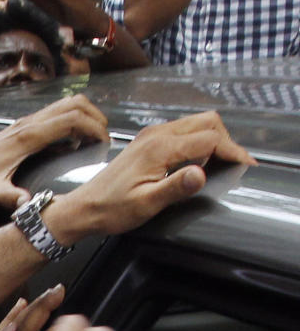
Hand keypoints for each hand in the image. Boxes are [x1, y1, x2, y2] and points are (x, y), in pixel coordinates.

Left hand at [0, 98, 108, 207]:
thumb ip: (12, 198)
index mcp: (27, 137)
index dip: (92, 127)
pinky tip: (72, 142)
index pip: (70, 119)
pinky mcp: (23, 127)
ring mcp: (26, 123)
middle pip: (73, 104)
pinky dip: (71, 120)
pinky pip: (55, 114)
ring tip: (95, 136)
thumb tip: (28, 206)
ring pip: (65, 104)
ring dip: (85, 115)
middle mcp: (28, 124)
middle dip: (95, 117)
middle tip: (105, 137)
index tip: (104, 143)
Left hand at [51, 112, 253, 243]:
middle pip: (207, 121)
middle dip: (227, 140)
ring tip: (223, 163)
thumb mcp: (146, 203)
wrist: (85, 207)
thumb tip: (201, 174)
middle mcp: (157, 134)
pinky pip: (183, 131)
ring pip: (196, 123)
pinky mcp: (148, 141)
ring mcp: (152, 135)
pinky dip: (199, 140)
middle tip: (237, 164)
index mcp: (160, 146)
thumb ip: (175, 187)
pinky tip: (199, 161)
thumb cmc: (112, 209)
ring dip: (214, 139)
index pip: (210, 138)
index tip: (246, 166)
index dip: (232, 151)